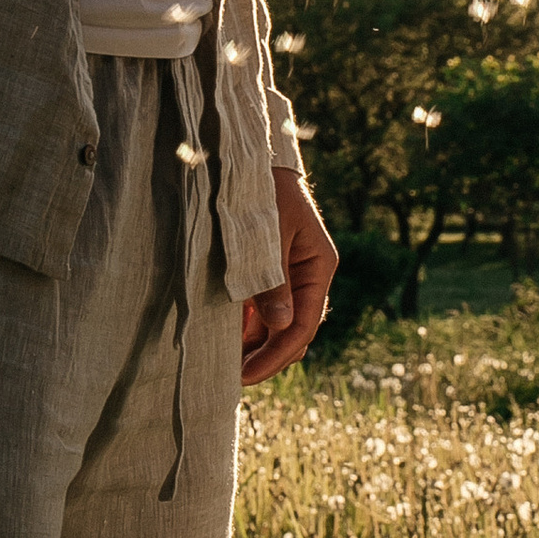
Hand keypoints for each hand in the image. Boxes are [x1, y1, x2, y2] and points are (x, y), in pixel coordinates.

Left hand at [240, 168, 337, 382]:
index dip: (276, 355)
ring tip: (220, 363)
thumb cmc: (260, 190)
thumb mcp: (265, 236)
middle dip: (264, 356)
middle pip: (291, 331)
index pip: (303, 325)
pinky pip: (258, 309)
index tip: (247, 375)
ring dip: (251, 344)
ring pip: (274, 325)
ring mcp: (288, 275)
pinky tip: (219, 338)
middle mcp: (308, 276)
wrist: (246, 159)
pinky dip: (241, 326)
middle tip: (229, 378)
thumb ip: (272, 280)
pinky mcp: (266, 272)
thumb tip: (280, 326)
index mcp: (319, 266)